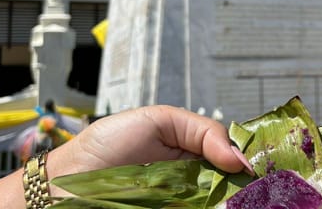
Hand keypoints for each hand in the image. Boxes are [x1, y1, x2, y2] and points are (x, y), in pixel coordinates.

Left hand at [49, 105, 251, 192]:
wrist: (67, 183)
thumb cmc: (106, 147)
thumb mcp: (159, 120)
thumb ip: (202, 131)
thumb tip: (238, 157)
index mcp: (193, 152)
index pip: (232, 158)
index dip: (246, 161)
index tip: (255, 167)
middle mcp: (193, 181)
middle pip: (231, 186)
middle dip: (244, 187)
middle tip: (249, 188)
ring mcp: (183, 203)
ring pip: (220, 204)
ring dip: (230, 202)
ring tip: (237, 199)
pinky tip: (218, 206)